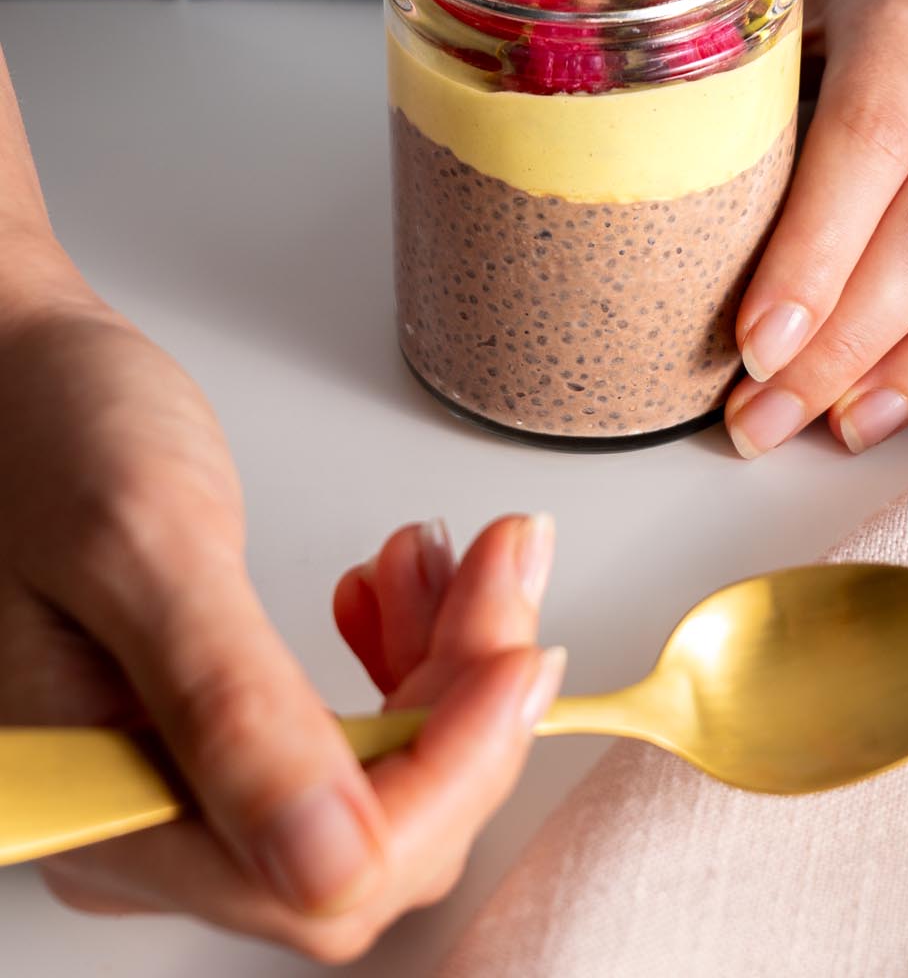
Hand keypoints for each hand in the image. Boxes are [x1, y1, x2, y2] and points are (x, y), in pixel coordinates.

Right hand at [0, 302, 559, 960]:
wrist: (6, 372)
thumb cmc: (40, 429)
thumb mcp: (144, 540)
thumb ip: (231, 704)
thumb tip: (330, 861)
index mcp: (106, 803)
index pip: (330, 876)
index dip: (452, 771)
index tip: (516, 653)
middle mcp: (143, 818)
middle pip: (376, 839)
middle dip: (464, 702)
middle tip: (499, 567)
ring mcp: (180, 777)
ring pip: (382, 787)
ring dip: (444, 670)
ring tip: (446, 559)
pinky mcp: (211, 731)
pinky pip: (351, 741)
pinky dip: (403, 661)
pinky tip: (387, 591)